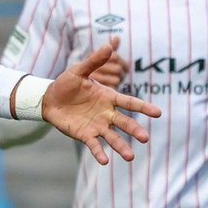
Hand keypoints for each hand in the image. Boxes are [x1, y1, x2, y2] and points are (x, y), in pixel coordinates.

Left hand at [40, 38, 162, 164]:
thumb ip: (94, 61)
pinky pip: (94, 145)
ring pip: (112, 137)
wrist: (49, 98)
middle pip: (124, 122)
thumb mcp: (78, 71)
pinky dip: (99, 153)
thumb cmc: (66, 84)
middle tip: (145, 138)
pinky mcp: (84, 134)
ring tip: (130, 157)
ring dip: (121, 147)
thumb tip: (108, 45)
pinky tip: (105, 161)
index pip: (129, 102)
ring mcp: (96, 125)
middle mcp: (106, 113)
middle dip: (134, 130)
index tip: (158, 113)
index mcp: (108, 97)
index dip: (143, 107)